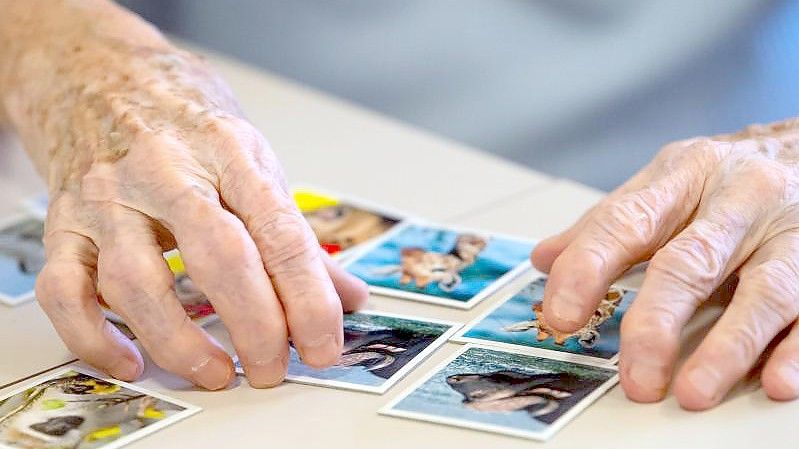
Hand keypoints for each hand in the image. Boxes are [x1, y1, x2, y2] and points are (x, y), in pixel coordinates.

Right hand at [3, 9, 367, 388]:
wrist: (95, 73)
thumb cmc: (182, 119)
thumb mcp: (250, 159)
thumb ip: (294, 232)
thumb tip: (346, 295)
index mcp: (228, 152)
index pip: (281, 234)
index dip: (309, 299)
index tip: (324, 345)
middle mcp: (166, 172)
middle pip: (219, 257)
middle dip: (256, 325)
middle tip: (275, 369)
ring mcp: (108, 198)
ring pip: (137, 282)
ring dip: (180, 342)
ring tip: (218, 373)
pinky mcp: (63, 224)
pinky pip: (65, 290)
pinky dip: (94, 337)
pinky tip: (131, 361)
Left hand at [531, 120, 798, 409]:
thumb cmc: (726, 178)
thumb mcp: (665, 185)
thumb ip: (606, 225)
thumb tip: (545, 260)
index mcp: (683, 176)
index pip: (624, 222)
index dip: (587, 268)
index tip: (561, 314)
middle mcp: (738, 198)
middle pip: (690, 263)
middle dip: (655, 323)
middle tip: (634, 376)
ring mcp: (790, 230)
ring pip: (762, 291)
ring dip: (725, 347)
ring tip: (692, 392)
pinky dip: (795, 347)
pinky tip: (774, 379)